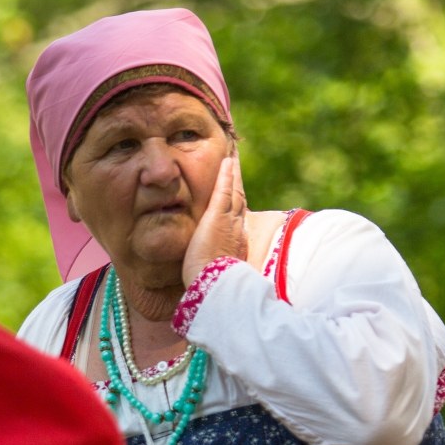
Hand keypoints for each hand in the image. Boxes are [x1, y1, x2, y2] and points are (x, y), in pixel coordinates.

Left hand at [182, 151, 248, 284]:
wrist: (213, 287)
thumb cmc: (211, 285)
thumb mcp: (214, 272)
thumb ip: (211, 265)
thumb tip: (206, 270)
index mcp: (235, 242)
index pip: (235, 216)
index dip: (235, 201)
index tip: (234, 190)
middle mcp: (237, 228)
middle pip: (238, 199)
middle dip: (237, 182)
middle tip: (235, 165)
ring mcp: (229, 220)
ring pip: (234, 191)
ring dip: (233, 173)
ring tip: (231, 157)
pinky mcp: (217, 216)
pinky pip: (224, 190)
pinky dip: (227, 174)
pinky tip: (227, 160)